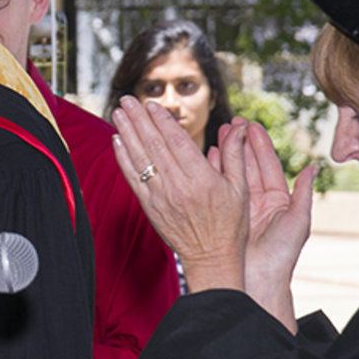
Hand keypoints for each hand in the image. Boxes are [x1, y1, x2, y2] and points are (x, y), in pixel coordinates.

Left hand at [112, 98, 249, 292]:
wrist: (211, 259)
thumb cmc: (230, 225)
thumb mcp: (240, 189)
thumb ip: (236, 155)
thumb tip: (241, 126)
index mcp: (201, 178)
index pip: (176, 141)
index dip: (162, 120)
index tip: (152, 104)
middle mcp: (178, 186)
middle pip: (154, 144)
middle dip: (139, 119)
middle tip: (128, 98)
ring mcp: (160, 197)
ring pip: (140, 158)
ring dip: (126, 133)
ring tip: (118, 112)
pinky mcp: (150, 207)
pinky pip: (132, 178)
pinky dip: (123, 158)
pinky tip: (117, 142)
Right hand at [235, 121, 315, 328]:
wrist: (257, 282)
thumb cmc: (281, 256)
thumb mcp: (298, 221)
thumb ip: (303, 193)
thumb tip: (314, 167)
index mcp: (278, 202)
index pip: (268, 166)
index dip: (261, 145)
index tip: (253, 126)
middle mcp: (258, 203)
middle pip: (248, 166)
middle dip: (241, 143)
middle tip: (232, 122)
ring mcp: (240, 209)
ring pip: (233, 174)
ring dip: (227, 153)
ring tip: (220, 134)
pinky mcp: (225, 216)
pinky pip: (219, 189)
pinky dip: (215, 172)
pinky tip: (209, 157)